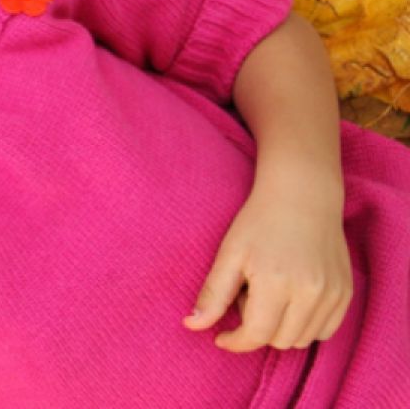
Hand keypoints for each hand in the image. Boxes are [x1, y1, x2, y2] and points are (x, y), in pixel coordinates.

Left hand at [185, 174, 351, 351]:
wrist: (303, 197)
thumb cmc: (259, 222)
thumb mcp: (229, 254)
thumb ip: (213, 294)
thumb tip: (192, 326)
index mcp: (277, 283)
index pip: (256, 335)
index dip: (236, 342)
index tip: (221, 337)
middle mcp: (310, 293)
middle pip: (280, 341)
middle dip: (257, 328)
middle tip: (248, 294)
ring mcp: (333, 294)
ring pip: (303, 339)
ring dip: (281, 327)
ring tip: (270, 292)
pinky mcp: (346, 293)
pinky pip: (325, 330)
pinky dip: (305, 325)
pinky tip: (291, 298)